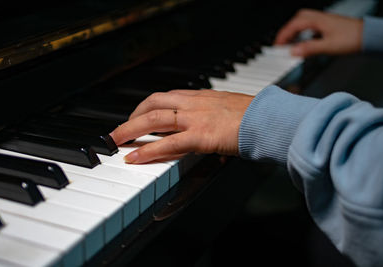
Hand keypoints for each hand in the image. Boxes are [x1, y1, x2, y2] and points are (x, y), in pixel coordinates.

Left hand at [110, 89, 253, 163]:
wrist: (268, 118)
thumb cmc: (253, 114)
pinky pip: (167, 144)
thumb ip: (211, 112)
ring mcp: (195, 119)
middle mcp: (193, 103)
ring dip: (130, 129)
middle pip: (152, 104)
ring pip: (153, 120)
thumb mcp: (227, 107)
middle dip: (131, 116)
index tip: (137, 115)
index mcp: (200, 96)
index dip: (146, 106)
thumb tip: (204, 122)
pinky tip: (134, 157)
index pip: (165, 97)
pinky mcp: (200, 136)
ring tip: (114, 140)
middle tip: (118, 129)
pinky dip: (148, 150)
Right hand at [274, 9, 362, 56]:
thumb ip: (309, 49)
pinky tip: (303, 42)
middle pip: (296, 21)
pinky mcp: (327, 26)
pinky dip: (302, 33)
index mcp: (317, 20)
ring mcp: (323, 21)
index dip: (282, 36)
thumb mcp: (328, 46)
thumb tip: (293, 52)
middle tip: (280, 44)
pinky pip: (309, 26)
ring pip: (302, 22)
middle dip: (286, 32)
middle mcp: (319, 18)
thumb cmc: (352, 38)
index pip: (293, 26)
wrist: (368, 36)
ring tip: (289, 44)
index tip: (276, 47)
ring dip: (294, 31)